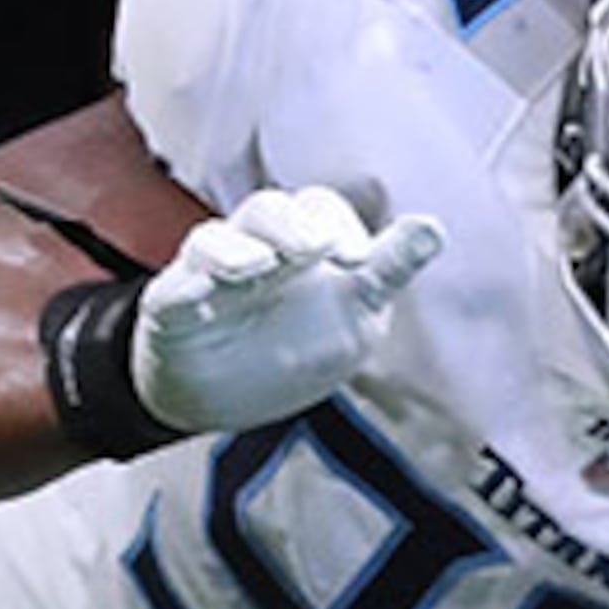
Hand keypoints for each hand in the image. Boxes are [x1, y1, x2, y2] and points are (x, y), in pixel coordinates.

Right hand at [132, 184, 445, 433]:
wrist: (220, 397)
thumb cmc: (291, 345)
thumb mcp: (353, 314)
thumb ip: (387, 271)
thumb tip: (434, 228)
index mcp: (304, 249)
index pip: (318, 211)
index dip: (335, 223)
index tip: (357, 258)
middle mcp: (257, 250)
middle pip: (268, 212)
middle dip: (292, 225)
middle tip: (317, 249)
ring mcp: (211, 276)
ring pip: (217, 239)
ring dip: (240, 247)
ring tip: (262, 264)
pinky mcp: (174, 306)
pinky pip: (174, 287)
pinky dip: (190, 285)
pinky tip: (204, 291)